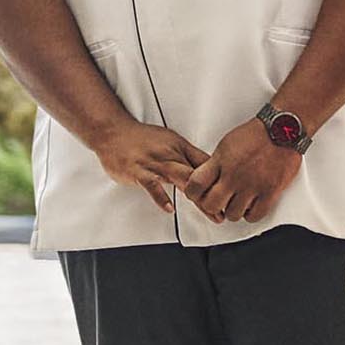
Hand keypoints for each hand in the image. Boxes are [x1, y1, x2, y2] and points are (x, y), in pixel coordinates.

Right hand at [81, 111, 212, 212]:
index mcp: (179, 148)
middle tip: (224, 211)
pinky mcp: (138, 171)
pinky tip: (170, 208)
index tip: (231, 196)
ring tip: (209, 212)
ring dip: (197, 196)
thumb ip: (187, 156)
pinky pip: (152, 185)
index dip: (220, 181)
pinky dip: (161, 197)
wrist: (113, 132)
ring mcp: (154, 163)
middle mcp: (170, 155)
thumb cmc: (142, 138)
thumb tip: (207, 168)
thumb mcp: (170, 141)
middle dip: (212, 194)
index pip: (205, 165)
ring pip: (180, 179)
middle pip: (196, 176)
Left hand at [180, 116, 302, 228]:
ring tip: (237, 202)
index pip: (195, 186)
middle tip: (218, 202)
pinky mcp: (270, 192)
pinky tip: (251, 205)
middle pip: (212, 205)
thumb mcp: (226, 144)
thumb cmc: (256, 134)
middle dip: (212, 205)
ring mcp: (252, 186)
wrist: (283, 129)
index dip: (193, 194)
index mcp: (221, 162)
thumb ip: (215, 164)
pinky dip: (251, 214)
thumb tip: (205, 180)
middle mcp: (234, 176)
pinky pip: (255, 216)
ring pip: (233, 215)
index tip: (198, 194)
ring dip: (233, 211)